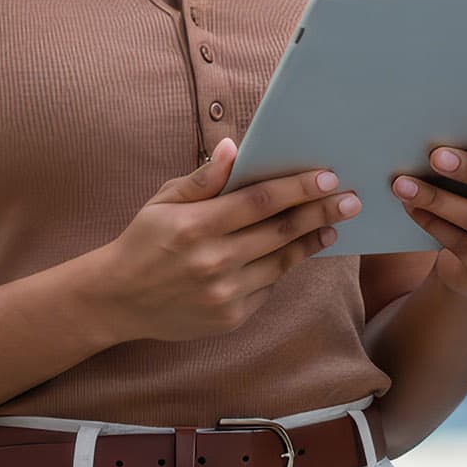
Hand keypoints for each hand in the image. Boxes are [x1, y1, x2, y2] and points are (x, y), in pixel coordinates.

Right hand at [89, 137, 358, 342]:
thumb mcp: (164, 201)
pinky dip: (283, 268)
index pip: (260, 202)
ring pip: (282, 262)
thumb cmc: (144, 240)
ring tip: (334, 225)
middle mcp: (211, 262)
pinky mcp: (229, 319)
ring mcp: (222, 295)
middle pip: (280, 231)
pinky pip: (268, 287)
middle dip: (321, 212)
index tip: (329, 176)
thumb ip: (204, 178)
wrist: (115, 301)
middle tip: (351, 199)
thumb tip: (235, 147)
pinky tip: (296, 251)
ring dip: (312, 242)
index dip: (298, 188)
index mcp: (194, 227)